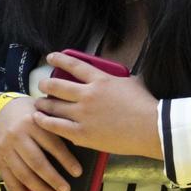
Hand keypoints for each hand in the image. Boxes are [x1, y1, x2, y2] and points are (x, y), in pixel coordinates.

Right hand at [0, 95, 80, 190]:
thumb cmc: (30, 112)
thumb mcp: (44, 111)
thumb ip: (57, 124)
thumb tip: (80, 141)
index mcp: (34, 123)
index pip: (52, 145)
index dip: (66, 160)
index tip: (78, 172)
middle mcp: (18, 137)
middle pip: (37, 163)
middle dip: (52, 179)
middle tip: (66, 190)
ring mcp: (6, 150)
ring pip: (23, 175)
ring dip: (39, 190)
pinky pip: (10, 181)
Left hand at [31, 52, 160, 158]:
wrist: (152, 127)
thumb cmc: (146, 105)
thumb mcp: (133, 83)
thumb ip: (117, 80)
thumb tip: (112, 78)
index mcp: (101, 80)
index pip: (75, 66)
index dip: (60, 60)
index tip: (51, 57)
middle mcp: (88, 95)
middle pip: (57, 86)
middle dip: (46, 84)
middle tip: (42, 85)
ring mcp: (83, 115)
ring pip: (53, 107)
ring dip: (43, 104)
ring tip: (38, 104)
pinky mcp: (81, 133)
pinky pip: (55, 126)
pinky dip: (44, 121)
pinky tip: (38, 119)